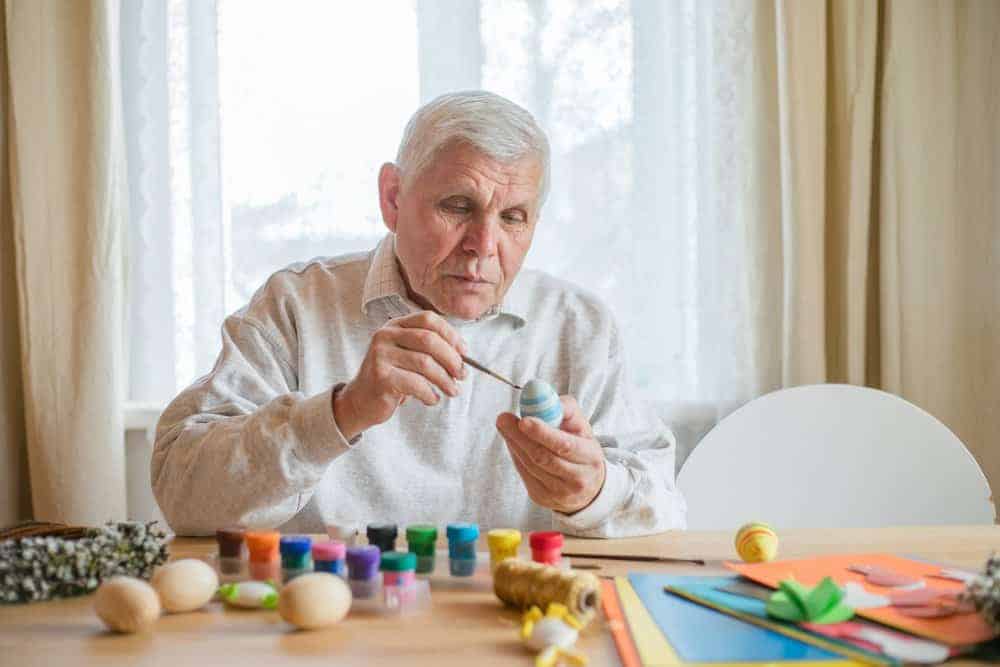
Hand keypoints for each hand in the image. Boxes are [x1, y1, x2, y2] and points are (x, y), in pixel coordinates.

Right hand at [333, 311, 466, 439]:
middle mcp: (385, 336)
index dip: (450, 334)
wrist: (361, 400)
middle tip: (462, 375)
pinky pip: (416, 384)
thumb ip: (429, 350)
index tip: (464, 352)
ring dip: (444, 380)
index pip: (428, 319)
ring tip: (452, 391)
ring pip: (425, 363)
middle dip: (452, 359)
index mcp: (395, 326)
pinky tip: (432, 399)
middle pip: (429, 340)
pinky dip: (430, 393)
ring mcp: (380, 355)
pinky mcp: (381, 376)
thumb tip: (463, 357)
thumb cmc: (391, 378)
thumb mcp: (408, 356)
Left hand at [496, 395, 606, 514]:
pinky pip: (523, 473)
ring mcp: (558, 493)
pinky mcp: (541, 497)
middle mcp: (577, 479)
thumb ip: (565, 408)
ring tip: (505, 425)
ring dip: (514, 443)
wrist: (587, 485)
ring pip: (530, 465)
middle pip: (543, 457)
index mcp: (590, 458)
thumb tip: (542, 396)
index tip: (524, 420)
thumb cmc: (581, 446)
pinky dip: (515, 454)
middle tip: (504, 418)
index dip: (543, 433)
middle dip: (519, 436)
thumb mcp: (581, 426)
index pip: (565, 446)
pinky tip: (513, 442)